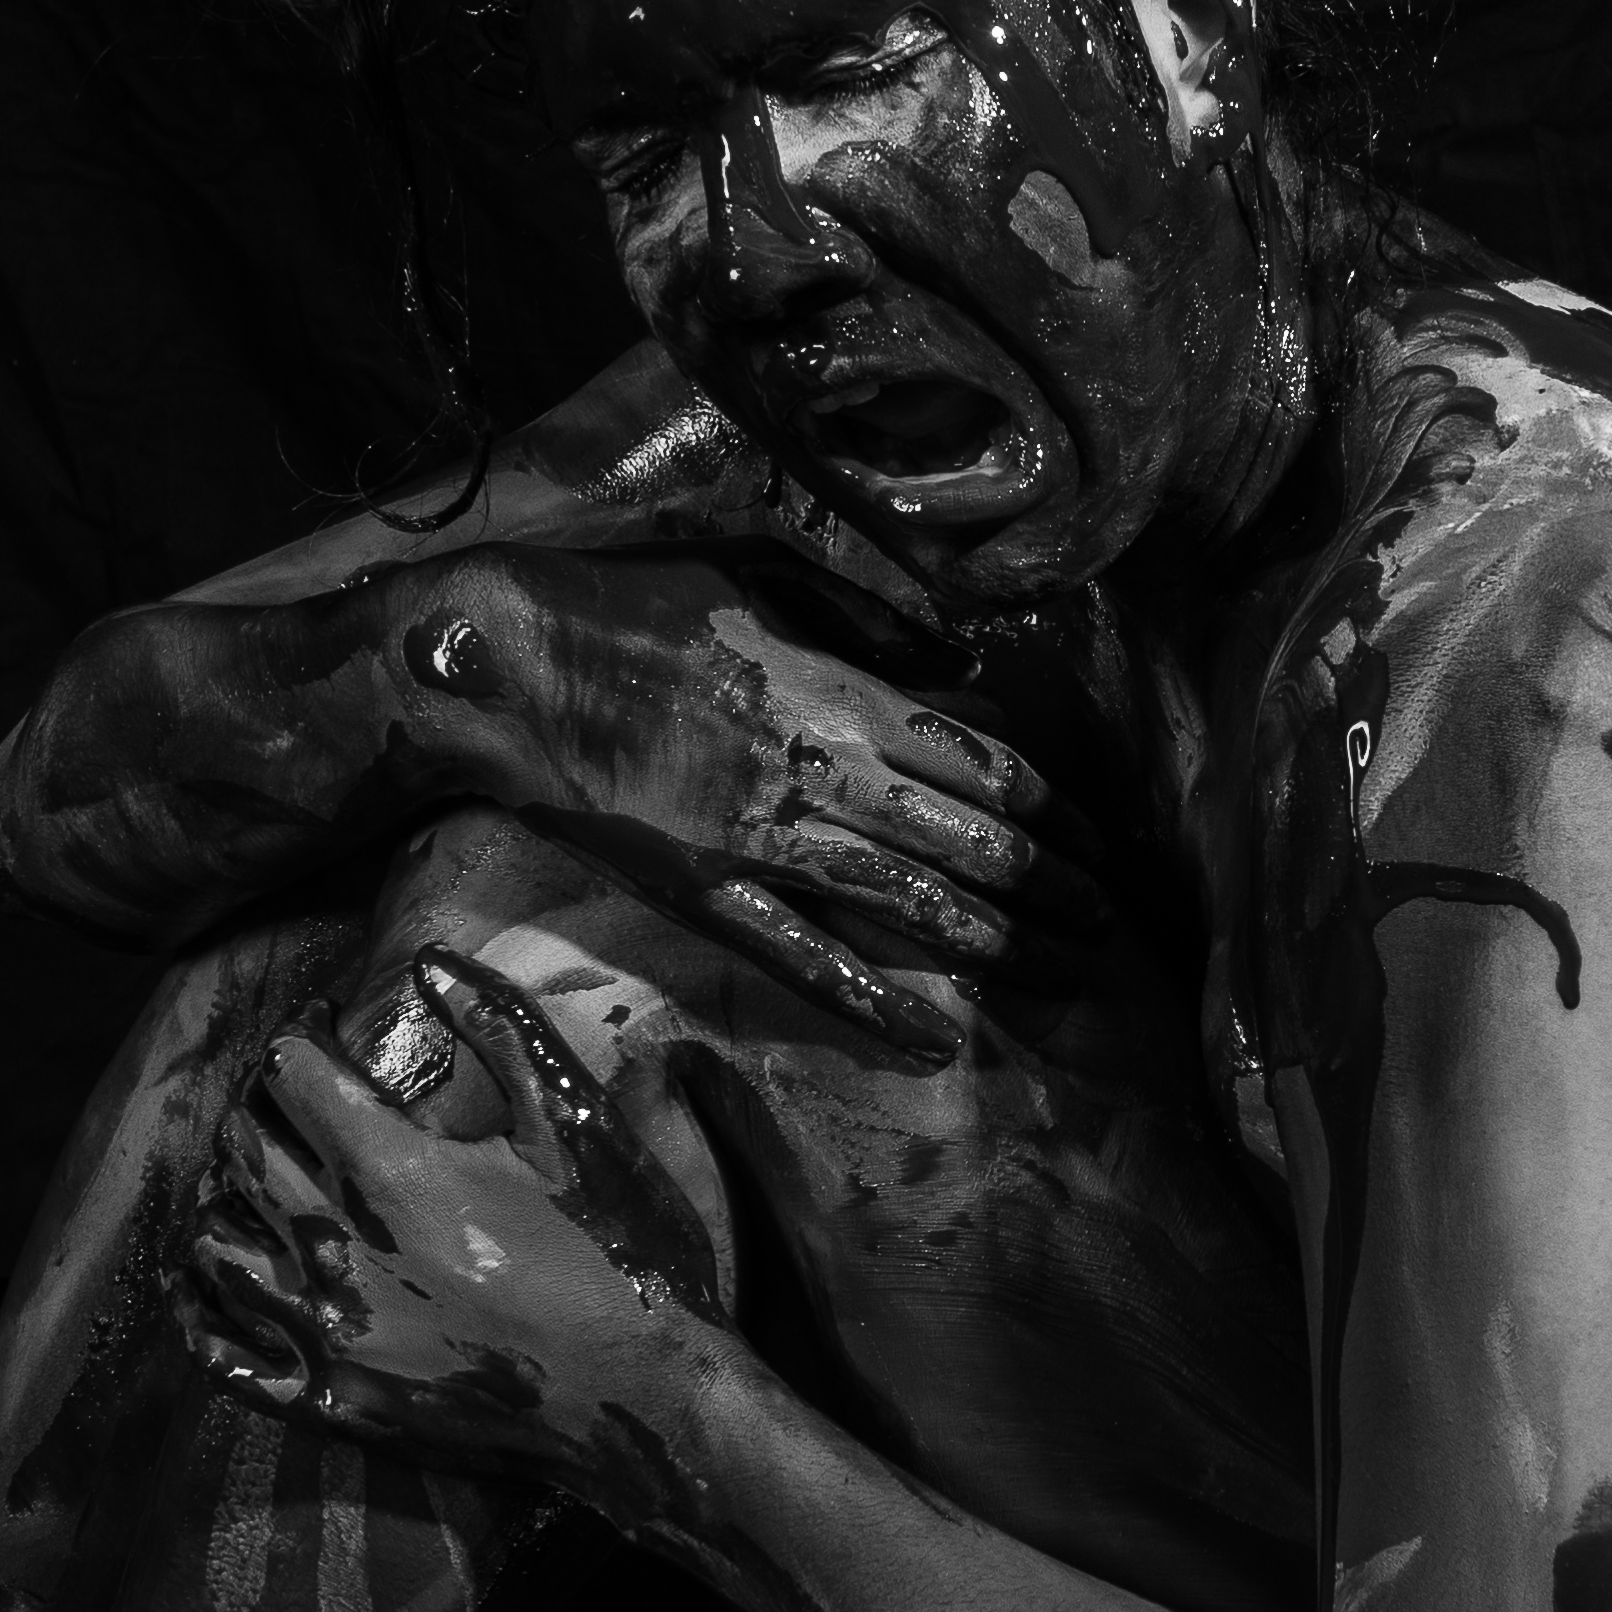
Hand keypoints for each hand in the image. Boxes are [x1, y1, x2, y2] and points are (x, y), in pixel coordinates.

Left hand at [181, 953, 730, 1494]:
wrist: (646, 1404)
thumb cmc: (621, 1259)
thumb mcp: (577, 1128)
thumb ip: (502, 1030)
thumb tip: (431, 958)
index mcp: (393, 1173)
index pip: (291, 1072)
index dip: (301, 1032)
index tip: (323, 1024)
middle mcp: (337, 1251)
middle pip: (242, 1147)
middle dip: (262, 1104)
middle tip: (299, 1093)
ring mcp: (326, 1335)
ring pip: (216, 1242)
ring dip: (227, 1196)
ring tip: (264, 1176)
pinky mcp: (328, 1401)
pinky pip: (220, 1348)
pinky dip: (200, 1304)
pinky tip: (206, 1276)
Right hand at [390, 552, 1058, 1060]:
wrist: (506, 662)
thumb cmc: (625, 601)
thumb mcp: (760, 572)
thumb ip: (864, 616)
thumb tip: (955, 655)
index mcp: (841, 691)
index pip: (982, 761)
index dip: (1051, 807)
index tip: (1094, 837)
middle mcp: (821, 772)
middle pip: (969, 841)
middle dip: (1050, 883)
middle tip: (1104, 918)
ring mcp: (763, 842)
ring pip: (912, 904)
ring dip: (1000, 942)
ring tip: (1063, 972)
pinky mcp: (704, 894)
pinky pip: (805, 962)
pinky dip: (877, 1004)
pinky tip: (938, 1039)